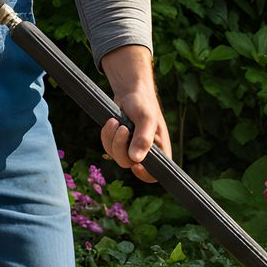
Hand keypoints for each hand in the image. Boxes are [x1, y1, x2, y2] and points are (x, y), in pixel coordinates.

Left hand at [100, 45, 169, 183]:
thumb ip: (142, 139)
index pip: (155, 174)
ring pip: (116, 157)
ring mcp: (131, 149)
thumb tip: (136, 160)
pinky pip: (108, 148)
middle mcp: (146, 153)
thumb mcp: (146, 119)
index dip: (145, 175)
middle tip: (122, 128)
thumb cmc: (144, 103)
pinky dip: (106, 135)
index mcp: (160, 150)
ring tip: (116, 122)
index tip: (136, 165)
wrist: (131, 91)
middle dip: (120, 147)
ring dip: (112, 139)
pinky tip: (111, 122)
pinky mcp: (119, 143)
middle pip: (129, 164)